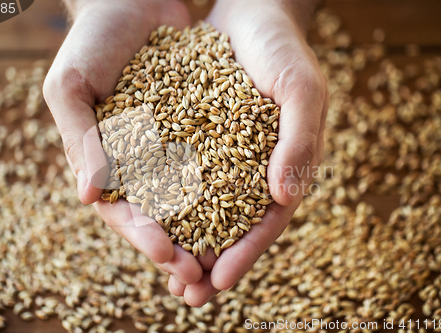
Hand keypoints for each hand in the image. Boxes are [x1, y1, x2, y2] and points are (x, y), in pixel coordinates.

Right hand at [43, 0, 205, 287]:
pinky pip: (221, 161)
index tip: (166, 255)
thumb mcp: (71, 86)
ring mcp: (175, 147)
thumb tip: (88, 195)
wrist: (131, 1)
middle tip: (202, 278)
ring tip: (228, 260)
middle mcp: (144, 162)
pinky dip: (233, 186)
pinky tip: (253, 206)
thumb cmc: (91, 42)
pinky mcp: (205, 128)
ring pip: (196, 198)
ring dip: (210, 232)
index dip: (143, 235)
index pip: (124, 210)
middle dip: (181, 248)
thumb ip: (79, 138)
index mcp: (106, 163)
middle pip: (163, 215)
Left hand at [167, 0, 327, 305]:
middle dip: (208, 260)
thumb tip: (285, 197)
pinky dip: (160, 196)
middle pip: (229, 225)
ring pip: (198, 207)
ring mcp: (218, 156)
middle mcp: (249, 169)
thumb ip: (299, 141)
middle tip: (185, 294)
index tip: (219, 282)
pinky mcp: (191, 138)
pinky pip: (174, 171)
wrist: (249, 12)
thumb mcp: (300, 89)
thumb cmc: (282, 49)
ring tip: (158, 268)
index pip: (265, 222)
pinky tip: (139, 215)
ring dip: (181, 239)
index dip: (245, 254)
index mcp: (282, 167)